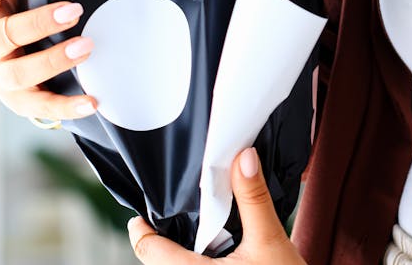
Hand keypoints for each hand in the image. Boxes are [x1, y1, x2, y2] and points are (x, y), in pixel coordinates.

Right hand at [0, 0, 97, 120]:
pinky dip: (66, 107)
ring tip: (87, 47)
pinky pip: (42, 107)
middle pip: (5, 35)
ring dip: (54, 61)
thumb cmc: (3, 14)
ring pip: (22, 73)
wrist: (1, 62)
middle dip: (39, 22)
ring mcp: (0, 77)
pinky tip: (93, 100)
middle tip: (74, 9)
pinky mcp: (19, 102)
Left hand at [128, 147, 305, 263]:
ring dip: (186, 247)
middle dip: (168, 231)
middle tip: (178, 206)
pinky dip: (200, 258)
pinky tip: (218, 246)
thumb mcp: (270, 241)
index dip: (141, 227)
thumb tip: (243, 156)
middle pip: (160, 258)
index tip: (142, 209)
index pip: (147, 250)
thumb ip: (253, 198)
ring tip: (201, 223)